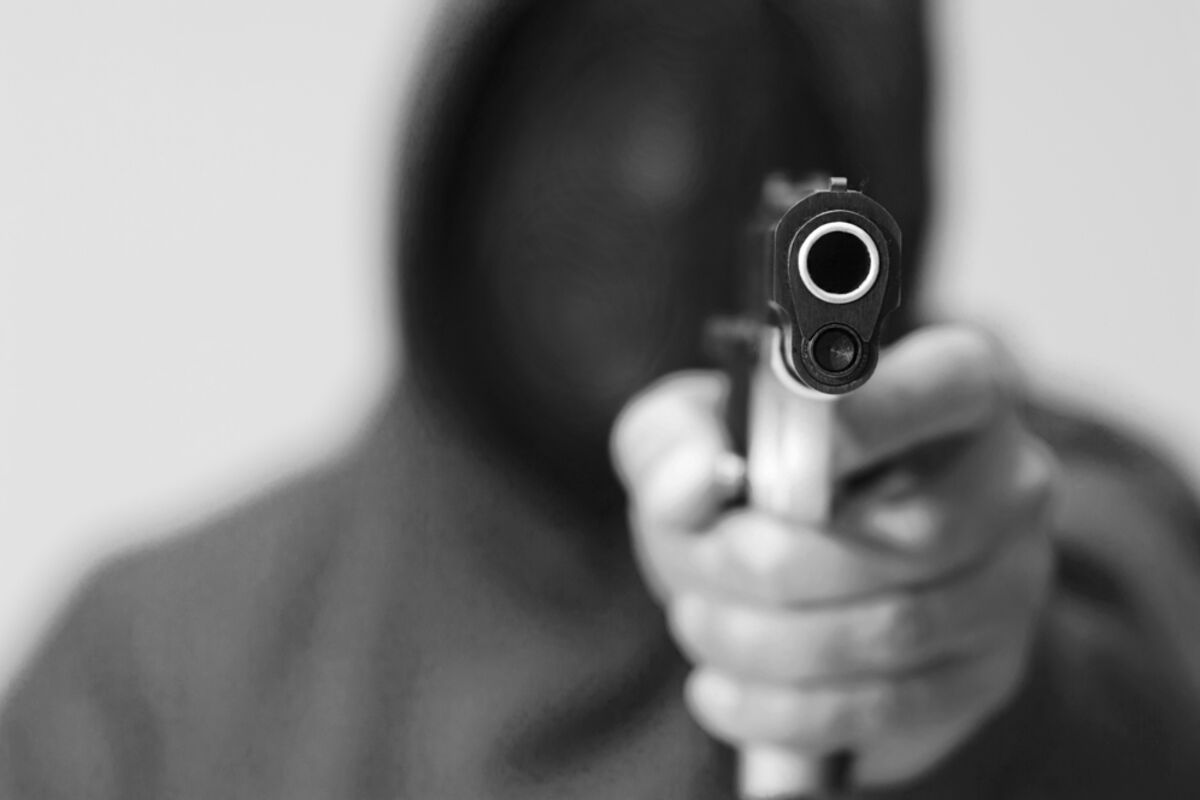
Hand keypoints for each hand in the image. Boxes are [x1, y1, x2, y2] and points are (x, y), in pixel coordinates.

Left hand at [610, 325, 1056, 785]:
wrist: (784, 577)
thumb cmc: (746, 480)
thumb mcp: (689, 434)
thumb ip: (673, 440)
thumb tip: (699, 480)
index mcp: (953, 383)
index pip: (945, 384)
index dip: (865, 420)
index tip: (776, 460)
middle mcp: (1007, 479)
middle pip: (916, 534)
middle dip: (779, 561)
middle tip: (706, 559)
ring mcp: (1008, 584)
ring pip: (896, 630)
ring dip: (768, 639)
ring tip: (698, 621)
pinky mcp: (982, 675)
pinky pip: (887, 708)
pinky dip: (784, 708)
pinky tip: (720, 688)